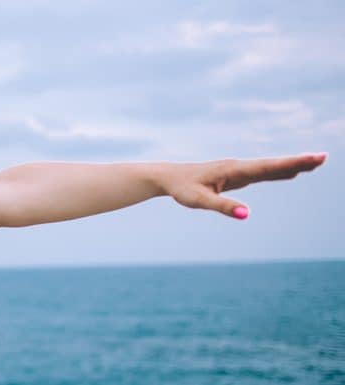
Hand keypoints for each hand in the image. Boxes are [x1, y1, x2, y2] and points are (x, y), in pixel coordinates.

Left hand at [160, 152, 327, 219]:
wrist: (169, 178)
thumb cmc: (182, 188)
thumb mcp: (199, 201)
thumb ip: (223, 207)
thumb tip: (247, 215)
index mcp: (233, 170)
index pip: (267, 167)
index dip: (291, 164)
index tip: (313, 158)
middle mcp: (238, 167)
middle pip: (273, 165)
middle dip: (298, 162)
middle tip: (324, 158)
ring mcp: (238, 170)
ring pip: (269, 168)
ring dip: (292, 165)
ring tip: (316, 163)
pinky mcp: (236, 176)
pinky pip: (262, 173)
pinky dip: (279, 172)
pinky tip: (291, 173)